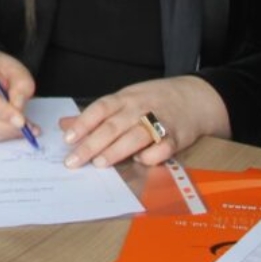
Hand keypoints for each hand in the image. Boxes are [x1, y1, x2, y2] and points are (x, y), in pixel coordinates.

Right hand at [0, 50, 38, 141]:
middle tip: (26, 129)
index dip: (3, 111)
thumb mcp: (18, 73)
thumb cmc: (3, 71)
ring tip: (23, 130)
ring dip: (3, 133)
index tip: (21, 121)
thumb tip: (17, 109)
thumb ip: (21, 88)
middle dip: (5, 127)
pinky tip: (11, 131)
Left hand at [58, 76, 230, 168]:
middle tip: (74, 160)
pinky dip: (150, 156)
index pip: (99, 109)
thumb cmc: (153, 100)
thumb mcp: (123, 100)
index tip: (68, 139)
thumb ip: (95, 115)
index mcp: (124, 99)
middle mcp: (139, 109)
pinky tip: (138, 162)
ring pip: (134, 136)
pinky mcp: (176, 137)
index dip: (83, 123)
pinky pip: (162, 148)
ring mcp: (158, 122)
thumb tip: (65, 125)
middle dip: (91, 144)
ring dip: (116, 151)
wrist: (195, 98)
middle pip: (113, 126)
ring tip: (99, 163)